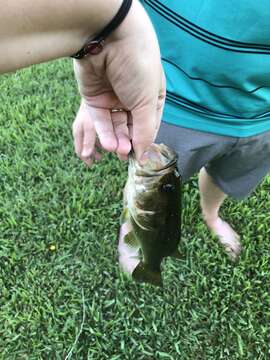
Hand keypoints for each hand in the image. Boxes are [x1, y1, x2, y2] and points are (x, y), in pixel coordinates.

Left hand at [72, 0, 165, 165]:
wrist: (107, 38)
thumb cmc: (137, 66)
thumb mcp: (147, 101)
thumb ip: (144, 130)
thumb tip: (143, 155)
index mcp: (152, 95)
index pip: (150, 124)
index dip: (145, 140)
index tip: (141, 157)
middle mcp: (133, 97)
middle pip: (131, 126)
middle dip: (128, 141)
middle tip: (125, 155)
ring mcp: (113, 97)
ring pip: (115, 125)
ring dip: (116, 139)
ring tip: (117, 151)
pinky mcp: (95, 97)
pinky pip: (100, 119)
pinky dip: (104, 131)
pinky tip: (107, 143)